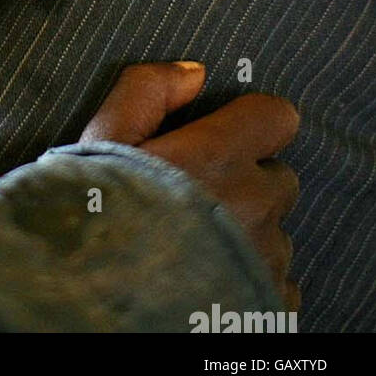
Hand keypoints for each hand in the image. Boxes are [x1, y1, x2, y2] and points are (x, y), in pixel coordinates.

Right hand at [81, 61, 299, 306]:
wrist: (99, 297)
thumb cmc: (97, 212)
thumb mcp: (104, 139)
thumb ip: (146, 91)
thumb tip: (192, 72)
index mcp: (219, 156)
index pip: (276, 116)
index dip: (251, 122)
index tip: (223, 136)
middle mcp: (254, 203)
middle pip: (277, 177)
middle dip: (247, 181)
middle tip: (197, 197)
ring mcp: (266, 257)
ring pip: (275, 231)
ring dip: (247, 232)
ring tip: (194, 244)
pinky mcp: (269, 302)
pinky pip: (277, 280)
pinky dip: (251, 276)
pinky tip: (209, 278)